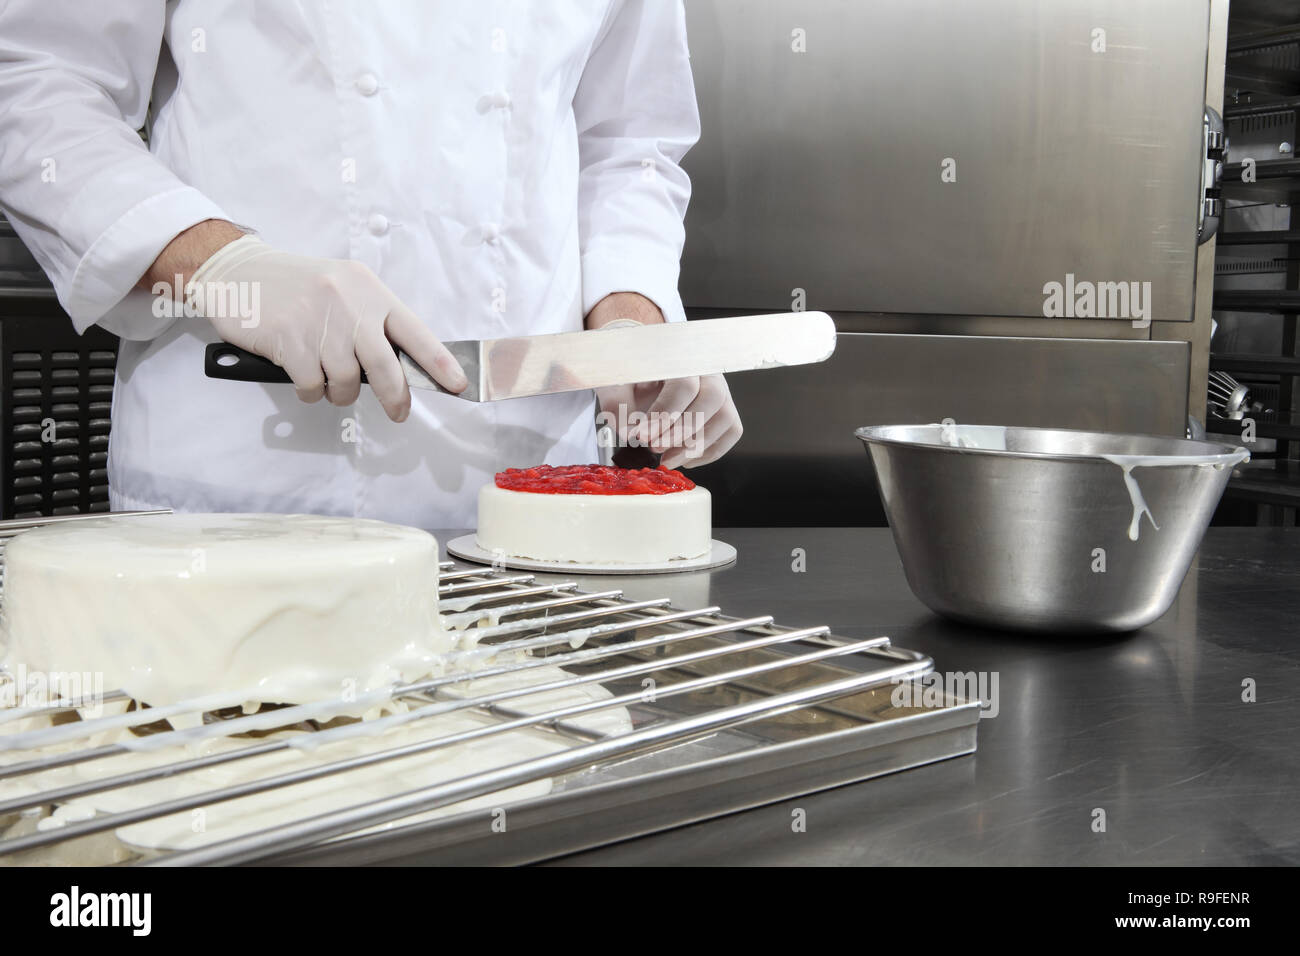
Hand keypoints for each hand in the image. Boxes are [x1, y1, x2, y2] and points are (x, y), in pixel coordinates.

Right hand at [180, 232, 465, 420]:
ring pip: (346, 381)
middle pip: (385, 366)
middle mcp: (349, 304)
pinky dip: (309, 391)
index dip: (439, 363)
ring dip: (338, 391)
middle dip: (395, 397)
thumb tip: (400, 369)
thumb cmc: (299, 288)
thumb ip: (371, 322)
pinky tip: (301, 373)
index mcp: (370, 291)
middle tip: (398, 413)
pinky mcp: (290, 340)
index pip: (415, 332)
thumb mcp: (344, 290)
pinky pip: (312, 385)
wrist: (239, 272)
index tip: (458, 385)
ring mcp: (319, 322)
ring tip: (325, 377)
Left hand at [588, 293, 742, 468]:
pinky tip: (683, 459)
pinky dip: (710, 452)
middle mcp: (706, 370)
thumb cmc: (630, 376)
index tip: (642, 437)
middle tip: (653, 449)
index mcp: (679, 357)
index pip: (683, 385)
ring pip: (725, 417)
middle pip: (711, 399)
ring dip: (696, 446)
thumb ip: (616, 403)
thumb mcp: (615, 383)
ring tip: (666, 460)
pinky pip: (731, 431)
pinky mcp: (726, 409)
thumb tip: (628, 432)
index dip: (665, 414)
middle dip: (682, 431)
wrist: (643, 372)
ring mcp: (721, 390)